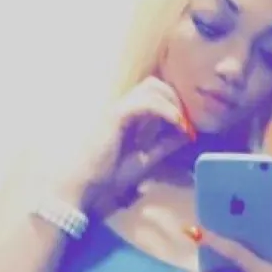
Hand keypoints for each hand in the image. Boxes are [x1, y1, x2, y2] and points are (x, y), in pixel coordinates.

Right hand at [46, 77, 195, 215]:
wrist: (82, 186)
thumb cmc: (106, 178)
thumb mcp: (144, 161)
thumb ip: (162, 147)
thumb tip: (185, 135)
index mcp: (127, 119)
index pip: (154, 97)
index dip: (174, 107)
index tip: (188, 129)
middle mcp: (123, 109)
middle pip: (155, 85)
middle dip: (176, 99)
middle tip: (187, 124)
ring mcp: (118, 110)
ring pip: (151, 87)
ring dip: (173, 102)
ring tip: (183, 124)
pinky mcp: (117, 115)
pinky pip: (146, 102)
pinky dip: (166, 110)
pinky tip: (177, 125)